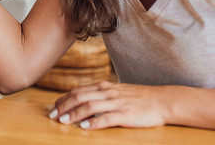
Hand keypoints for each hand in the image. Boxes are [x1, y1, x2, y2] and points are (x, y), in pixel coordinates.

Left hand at [49, 81, 168, 129]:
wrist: (162, 100)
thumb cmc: (140, 98)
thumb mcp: (118, 91)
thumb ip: (102, 94)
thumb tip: (85, 99)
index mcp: (105, 86)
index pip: (79, 90)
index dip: (64, 98)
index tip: (53, 106)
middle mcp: (108, 92)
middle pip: (80, 96)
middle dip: (64, 105)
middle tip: (52, 115)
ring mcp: (117, 103)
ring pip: (90, 106)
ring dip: (74, 113)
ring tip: (63, 121)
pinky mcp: (125, 114)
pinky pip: (106, 118)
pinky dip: (94, 122)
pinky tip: (84, 127)